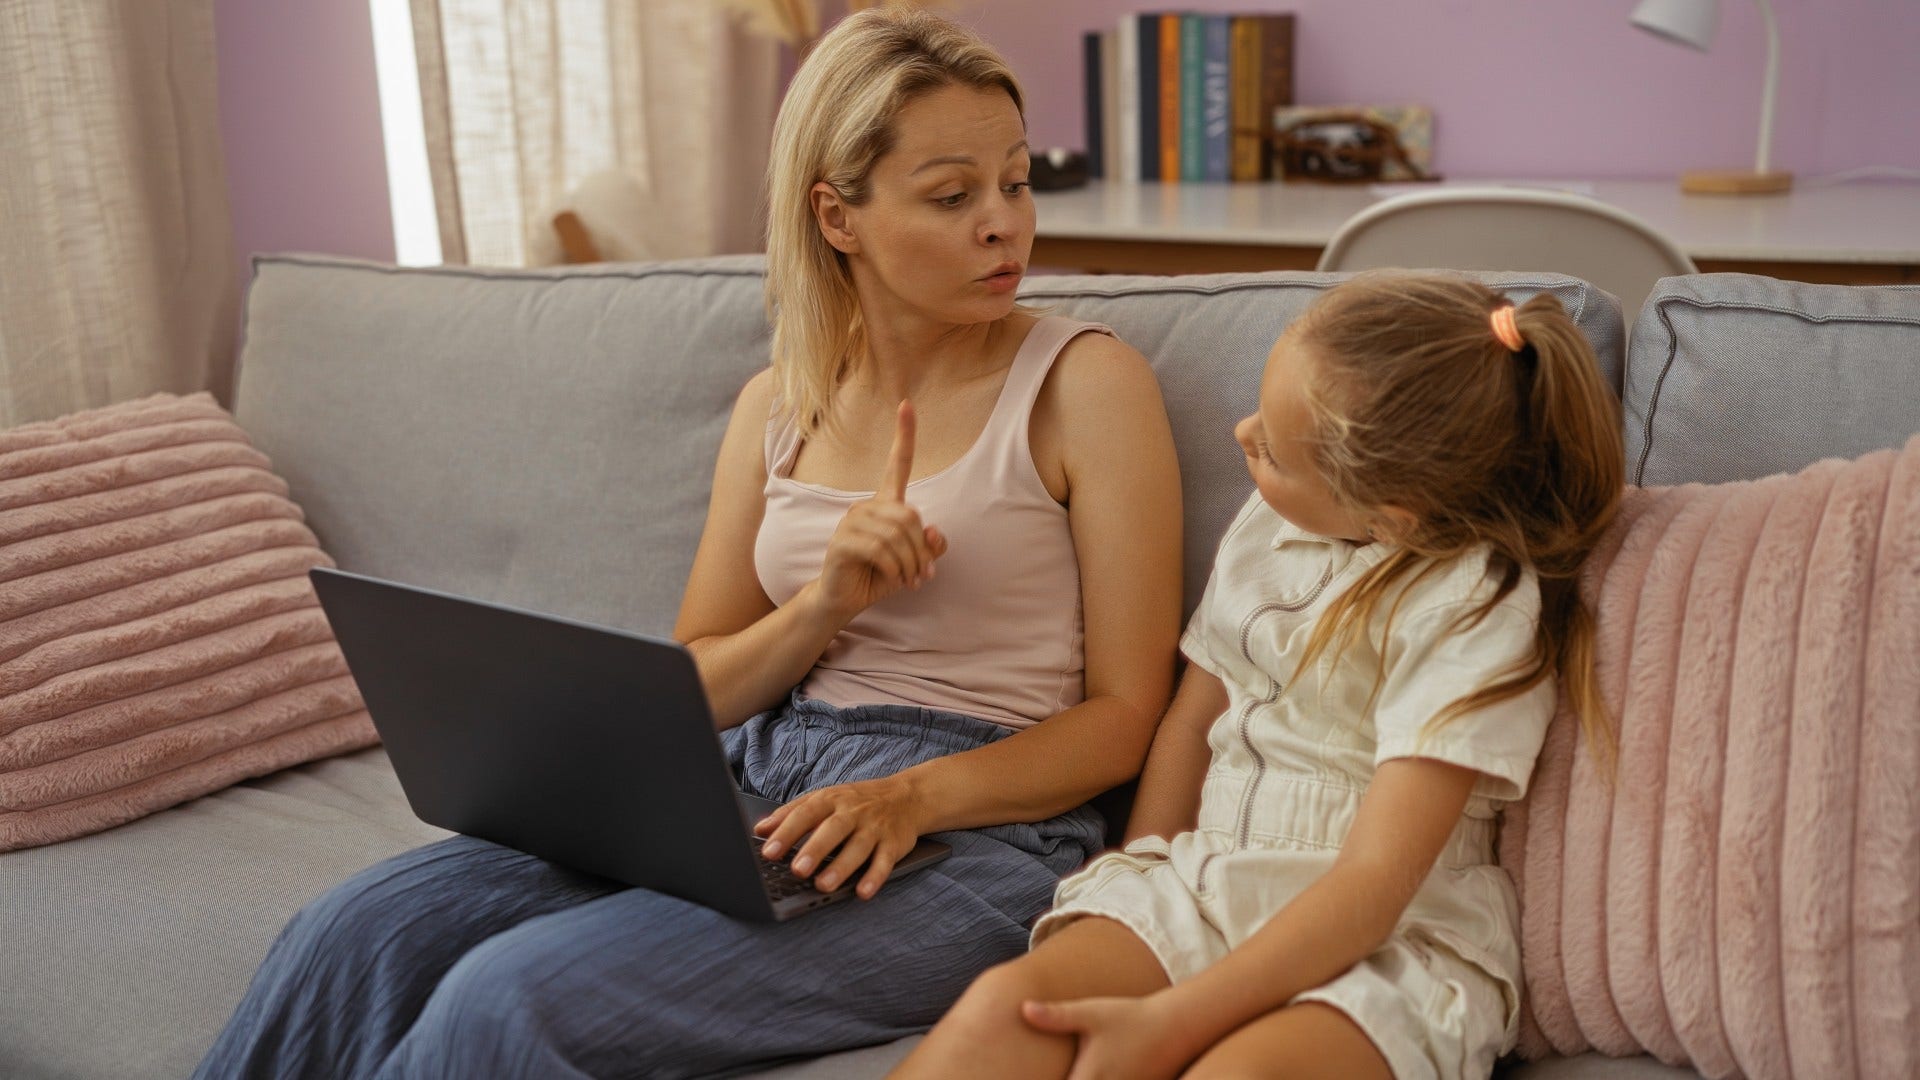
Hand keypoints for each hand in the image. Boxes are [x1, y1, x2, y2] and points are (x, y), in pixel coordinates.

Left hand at [753, 773, 924, 898]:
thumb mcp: (823, 799)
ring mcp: (875, 828)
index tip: (768, 852)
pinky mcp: (895, 844)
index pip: (806, 814)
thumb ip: (791, 813)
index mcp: (832, 800)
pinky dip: (875, 877)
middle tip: (797, 870)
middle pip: (833, 830)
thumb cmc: (856, 802)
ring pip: (859, 847)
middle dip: (815, 849)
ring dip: (842, 867)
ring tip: (823, 886)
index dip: (787, 833)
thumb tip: (759, 829)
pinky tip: (863, 892)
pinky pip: (885, 862)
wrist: (906, 797)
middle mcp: (854, 812)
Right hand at [812, 400, 947, 620]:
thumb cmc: (880, 576)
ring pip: (896, 535)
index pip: (898, 464)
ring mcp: (850, 522)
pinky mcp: (842, 542)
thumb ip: (930, 546)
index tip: (907, 404)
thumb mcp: (914, 563)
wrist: (844, 599)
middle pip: (909, 516)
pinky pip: (880, 550)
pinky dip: (896, 569)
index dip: (904, 435)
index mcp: (885, 504)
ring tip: (912, 580)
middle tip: (924, 575)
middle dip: (922, 550)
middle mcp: (866, 507)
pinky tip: (896, 580)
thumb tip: (934, 533)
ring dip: (911, 563)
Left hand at [1020, 993, 1200, 1079]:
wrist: (1175, 1028)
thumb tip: (1024, 1009)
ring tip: (1073, 1071)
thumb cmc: (1130, 1017)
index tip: (1018, 1079)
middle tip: (1044, 1073)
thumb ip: (1057, 1016)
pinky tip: (1091, 1072)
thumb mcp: (1091, 1013)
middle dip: (1062, 1079)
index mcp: (1088, 1079)